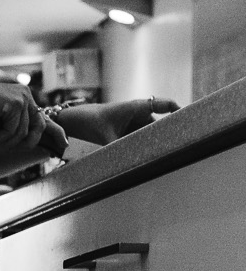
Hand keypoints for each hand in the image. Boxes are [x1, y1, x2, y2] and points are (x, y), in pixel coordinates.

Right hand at [0, 76, 55, 155]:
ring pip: (22, 133)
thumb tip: (25, 143)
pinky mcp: (15, 104)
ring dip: (5, 142)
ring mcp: (22, 98)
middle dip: (26, 143)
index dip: (56, 132)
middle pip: (38, 127)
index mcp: (24, 97)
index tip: (64, 144)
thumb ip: (13, 127)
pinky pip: (12, 132)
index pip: (44, 117)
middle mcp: (26, 95)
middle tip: (5, 146)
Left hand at [50, 97, 178, 146]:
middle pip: (161, 123)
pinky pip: (143, 139)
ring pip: (152, 133)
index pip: (165, 105)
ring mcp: (136, 122)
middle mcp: (140, 113)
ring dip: (157, 142)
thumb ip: (120, 150)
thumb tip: (130, 165)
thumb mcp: (107, 138)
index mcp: (137, 107)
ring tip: (168, 154)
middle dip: (170, 133)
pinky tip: (151, 158)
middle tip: (183, 144)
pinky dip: (146, 147)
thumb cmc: (93, 122)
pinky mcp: (131, 131)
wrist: (79, 120)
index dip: (179, 110)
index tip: (190, 119)